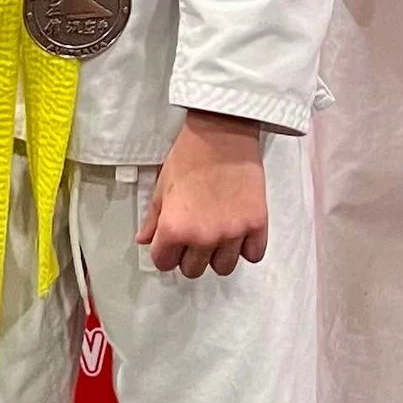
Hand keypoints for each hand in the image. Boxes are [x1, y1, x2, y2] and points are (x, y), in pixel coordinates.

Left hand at [141, 110, 268, 276]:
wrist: (223, 132)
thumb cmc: (190, 154)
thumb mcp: (162, 186)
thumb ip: (153, 219)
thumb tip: (145, 240)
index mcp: (175, 228)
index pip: (163, 263)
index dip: (165, 251)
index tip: (170, 242)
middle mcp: (203, 236)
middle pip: (193, 270)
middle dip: (190, 255)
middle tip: (194, 235)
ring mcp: (233, 232)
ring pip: (223, 267)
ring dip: (218, 255)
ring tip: (218, 234)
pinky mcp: (257, 224)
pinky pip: (253, 255)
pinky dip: (246, 248)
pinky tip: (239, 232)